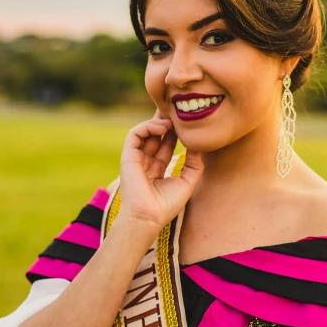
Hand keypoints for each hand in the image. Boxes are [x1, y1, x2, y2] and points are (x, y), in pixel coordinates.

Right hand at [118, 109, 203, 229]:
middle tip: (178, 109)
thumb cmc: (166, 206)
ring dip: (158, 122)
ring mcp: (135, 159)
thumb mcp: (187, 183)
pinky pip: (135, 134)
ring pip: (145, 132)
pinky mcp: (127, 156)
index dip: (175, 132)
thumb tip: (198, 146)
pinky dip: (148, 127)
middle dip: (165, 121)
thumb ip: (193, 164)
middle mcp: (145, 162)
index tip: (187, 123)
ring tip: (172, 119)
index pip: (166, 144)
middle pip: (155, 135)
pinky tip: (162, 127)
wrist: (149, 217)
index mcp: (157, 169)